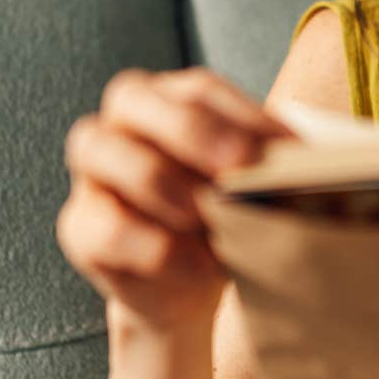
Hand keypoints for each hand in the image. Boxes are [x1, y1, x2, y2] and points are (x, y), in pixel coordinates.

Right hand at [57, 67, 292, 332]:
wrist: (190, 288)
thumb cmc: (227, 220)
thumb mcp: (251, 189)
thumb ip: (262, 168)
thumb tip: (297, 164)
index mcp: (167, 99)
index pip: (199, 90)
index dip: (242, 115)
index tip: (289, 148)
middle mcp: (121, 123)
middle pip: (136, 100)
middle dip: (193, 131)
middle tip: (242, 166)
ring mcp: (92, 172)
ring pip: (106, 152)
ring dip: (165, 184)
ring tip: (211, 216)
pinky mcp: (81, 227)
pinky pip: (109, 228)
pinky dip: (156, 247)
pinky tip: (197, 265)